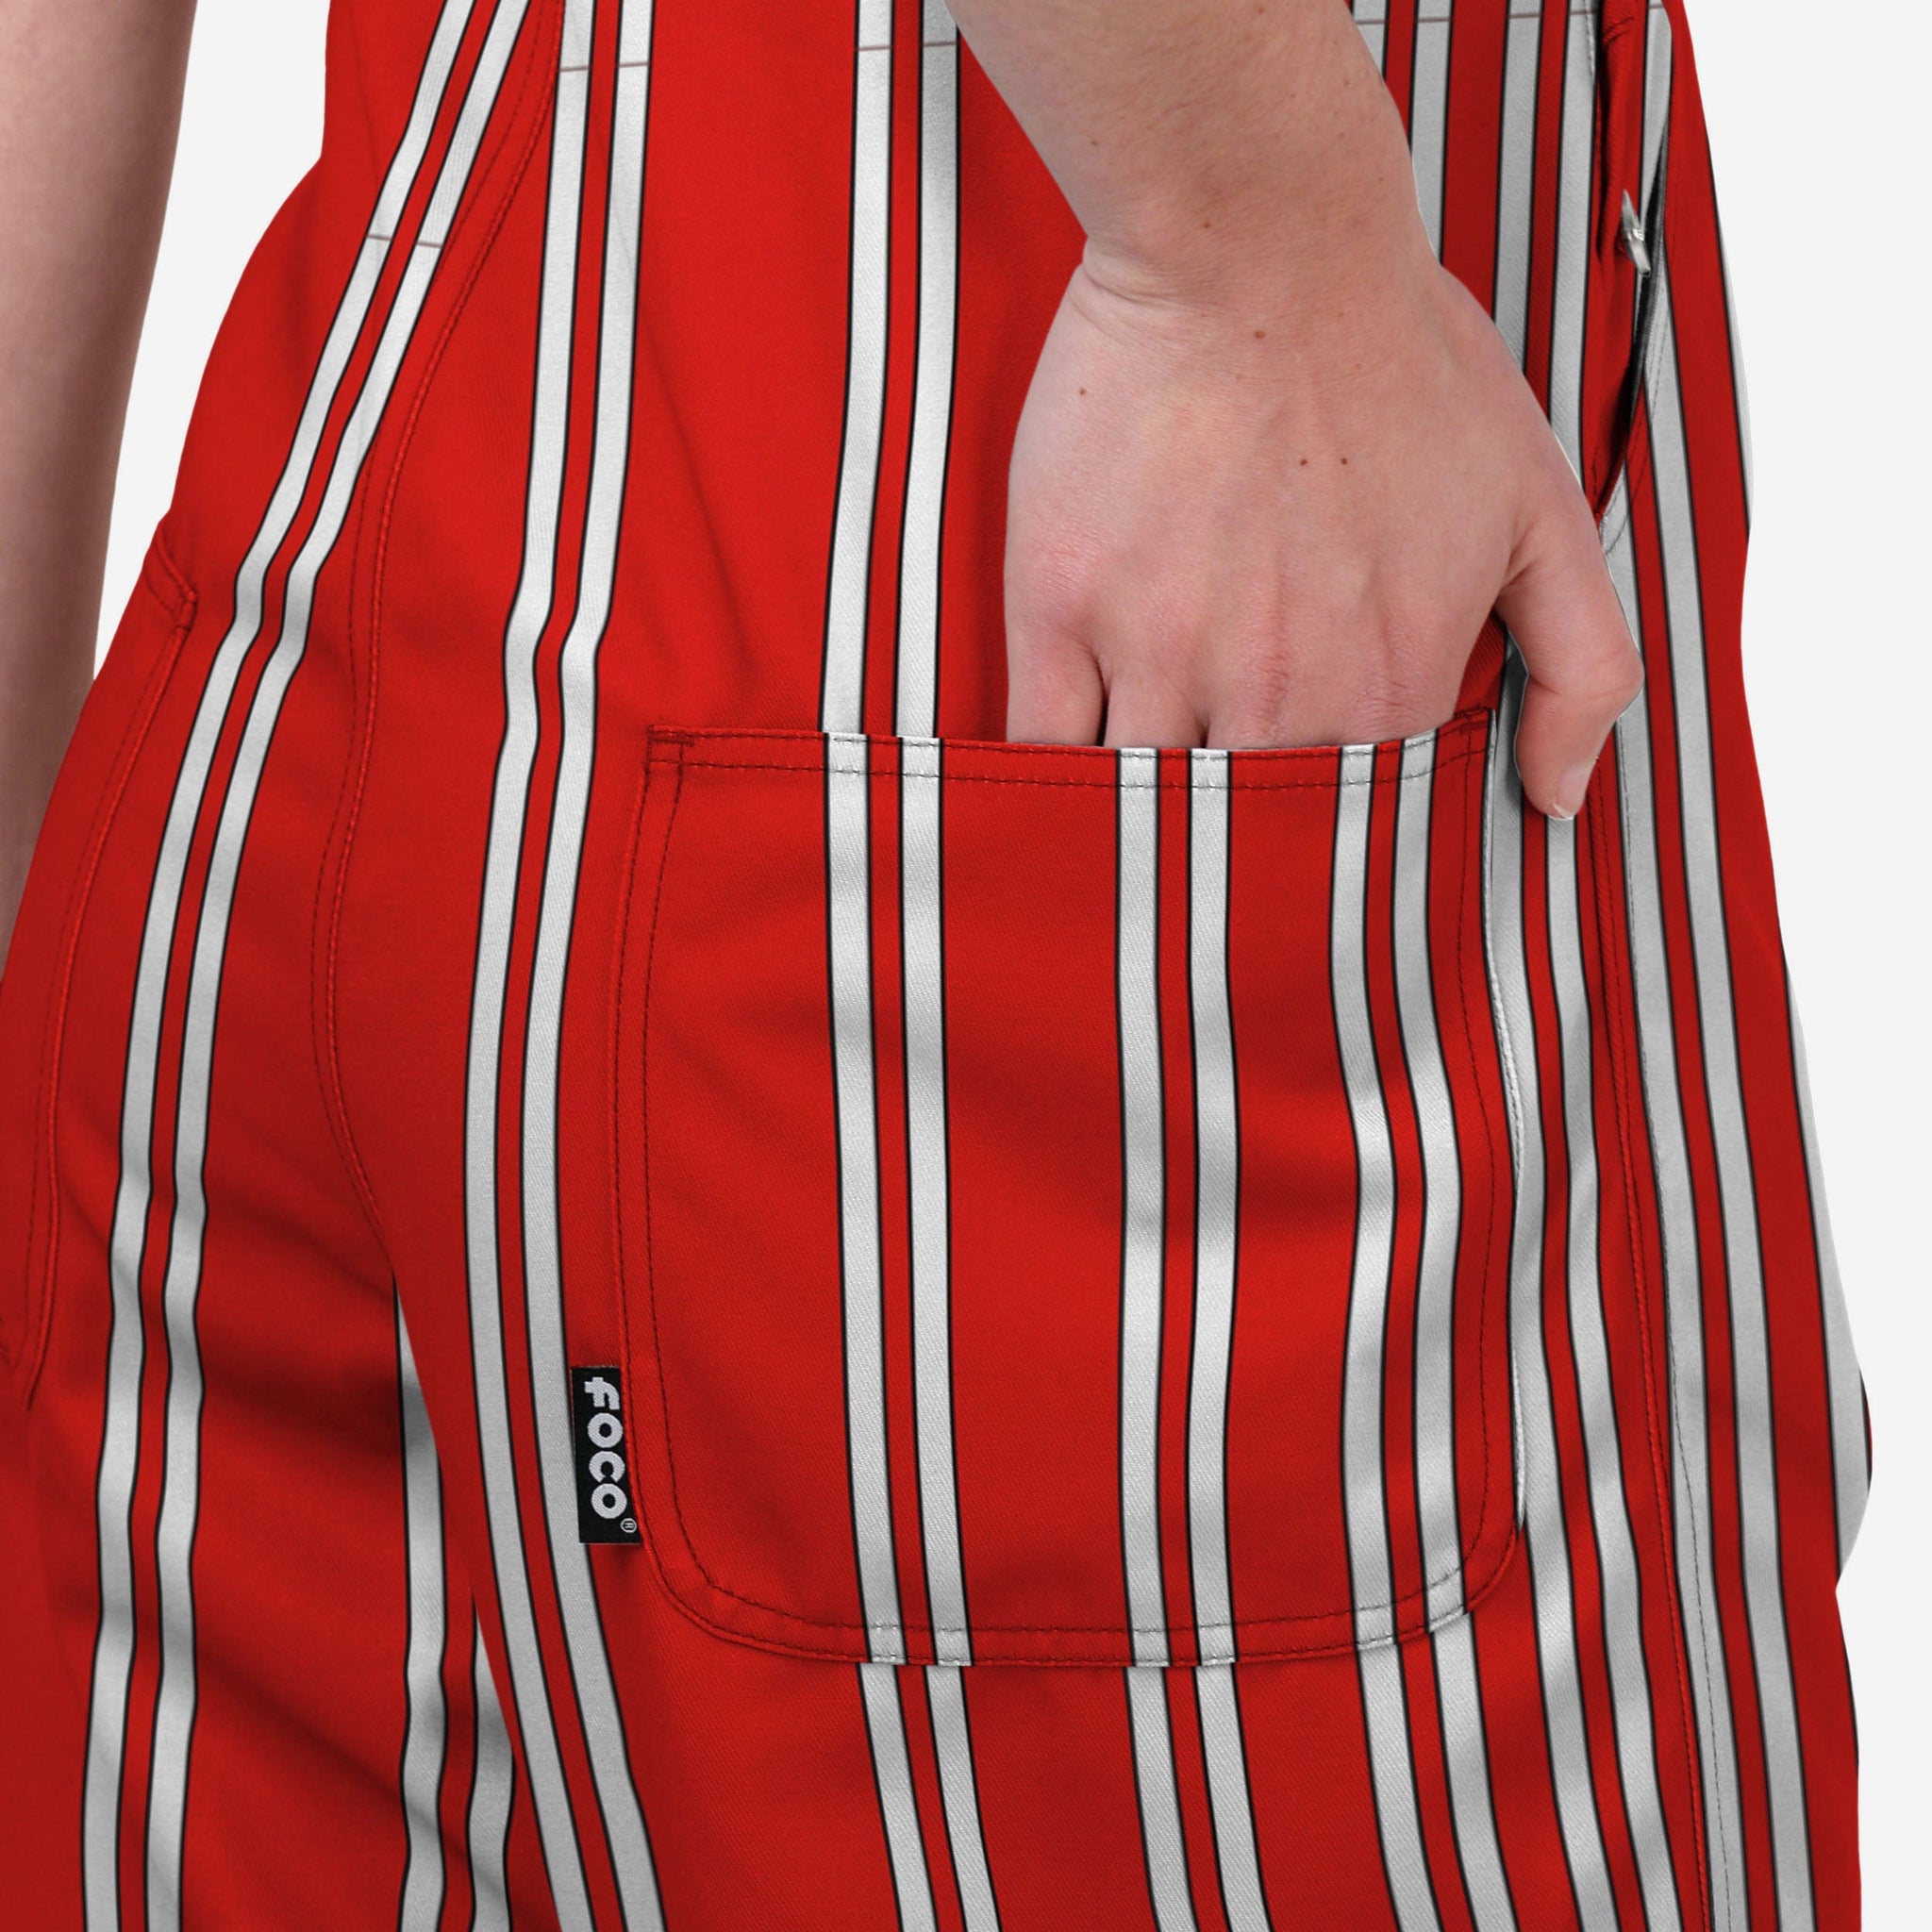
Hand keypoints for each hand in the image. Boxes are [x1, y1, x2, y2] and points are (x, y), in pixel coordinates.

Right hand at [1001, 239, 1641, 817]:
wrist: (1258, 246)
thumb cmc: (1401, 362)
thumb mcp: (1541, 509)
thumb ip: (1583, 667)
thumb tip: (1559, 803)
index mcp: (1386, 693)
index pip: (1348, 837)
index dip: (1321, 848)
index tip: (1300, 847)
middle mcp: (1275, 697)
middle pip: (1234, 844)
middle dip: (1224, 861)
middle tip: (1211, 861)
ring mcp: (1157, 654)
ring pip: (1133, 808)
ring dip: (1132, 831)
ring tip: (1130, 830)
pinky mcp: (1059, 607)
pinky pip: (1039, 747)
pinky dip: (1045, 782)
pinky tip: (1056, 783)